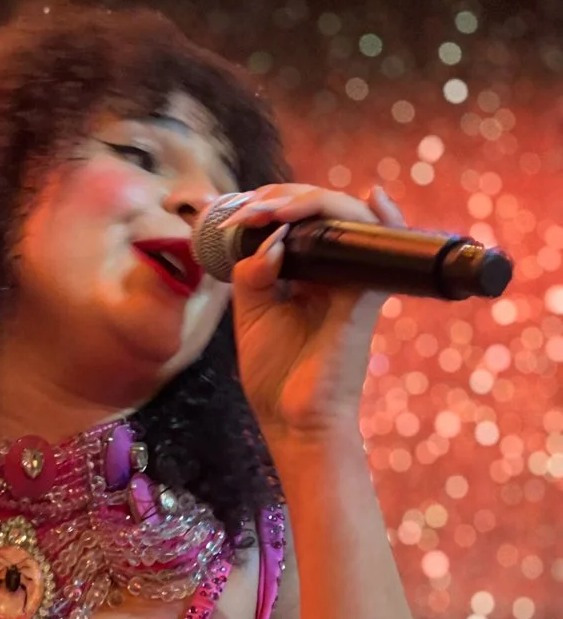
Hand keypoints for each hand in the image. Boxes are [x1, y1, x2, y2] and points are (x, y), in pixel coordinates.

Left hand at [220, 183, 405, 447]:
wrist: (293, 420)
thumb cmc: (275, 373)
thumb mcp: (251, 313)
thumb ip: (254, 272)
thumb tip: (273, 237)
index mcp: (305, 272)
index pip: (298, 219)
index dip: (270, 204)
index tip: (236, 216)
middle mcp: (334, 270)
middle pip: (321, 209)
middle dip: (281, 198)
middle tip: (248, 213)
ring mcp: (353, 279)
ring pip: (347, 217)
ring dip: (308, 202)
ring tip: (272, 211)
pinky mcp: (367, 296)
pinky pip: (383, 248)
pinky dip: (383, 219)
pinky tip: (375, 198)